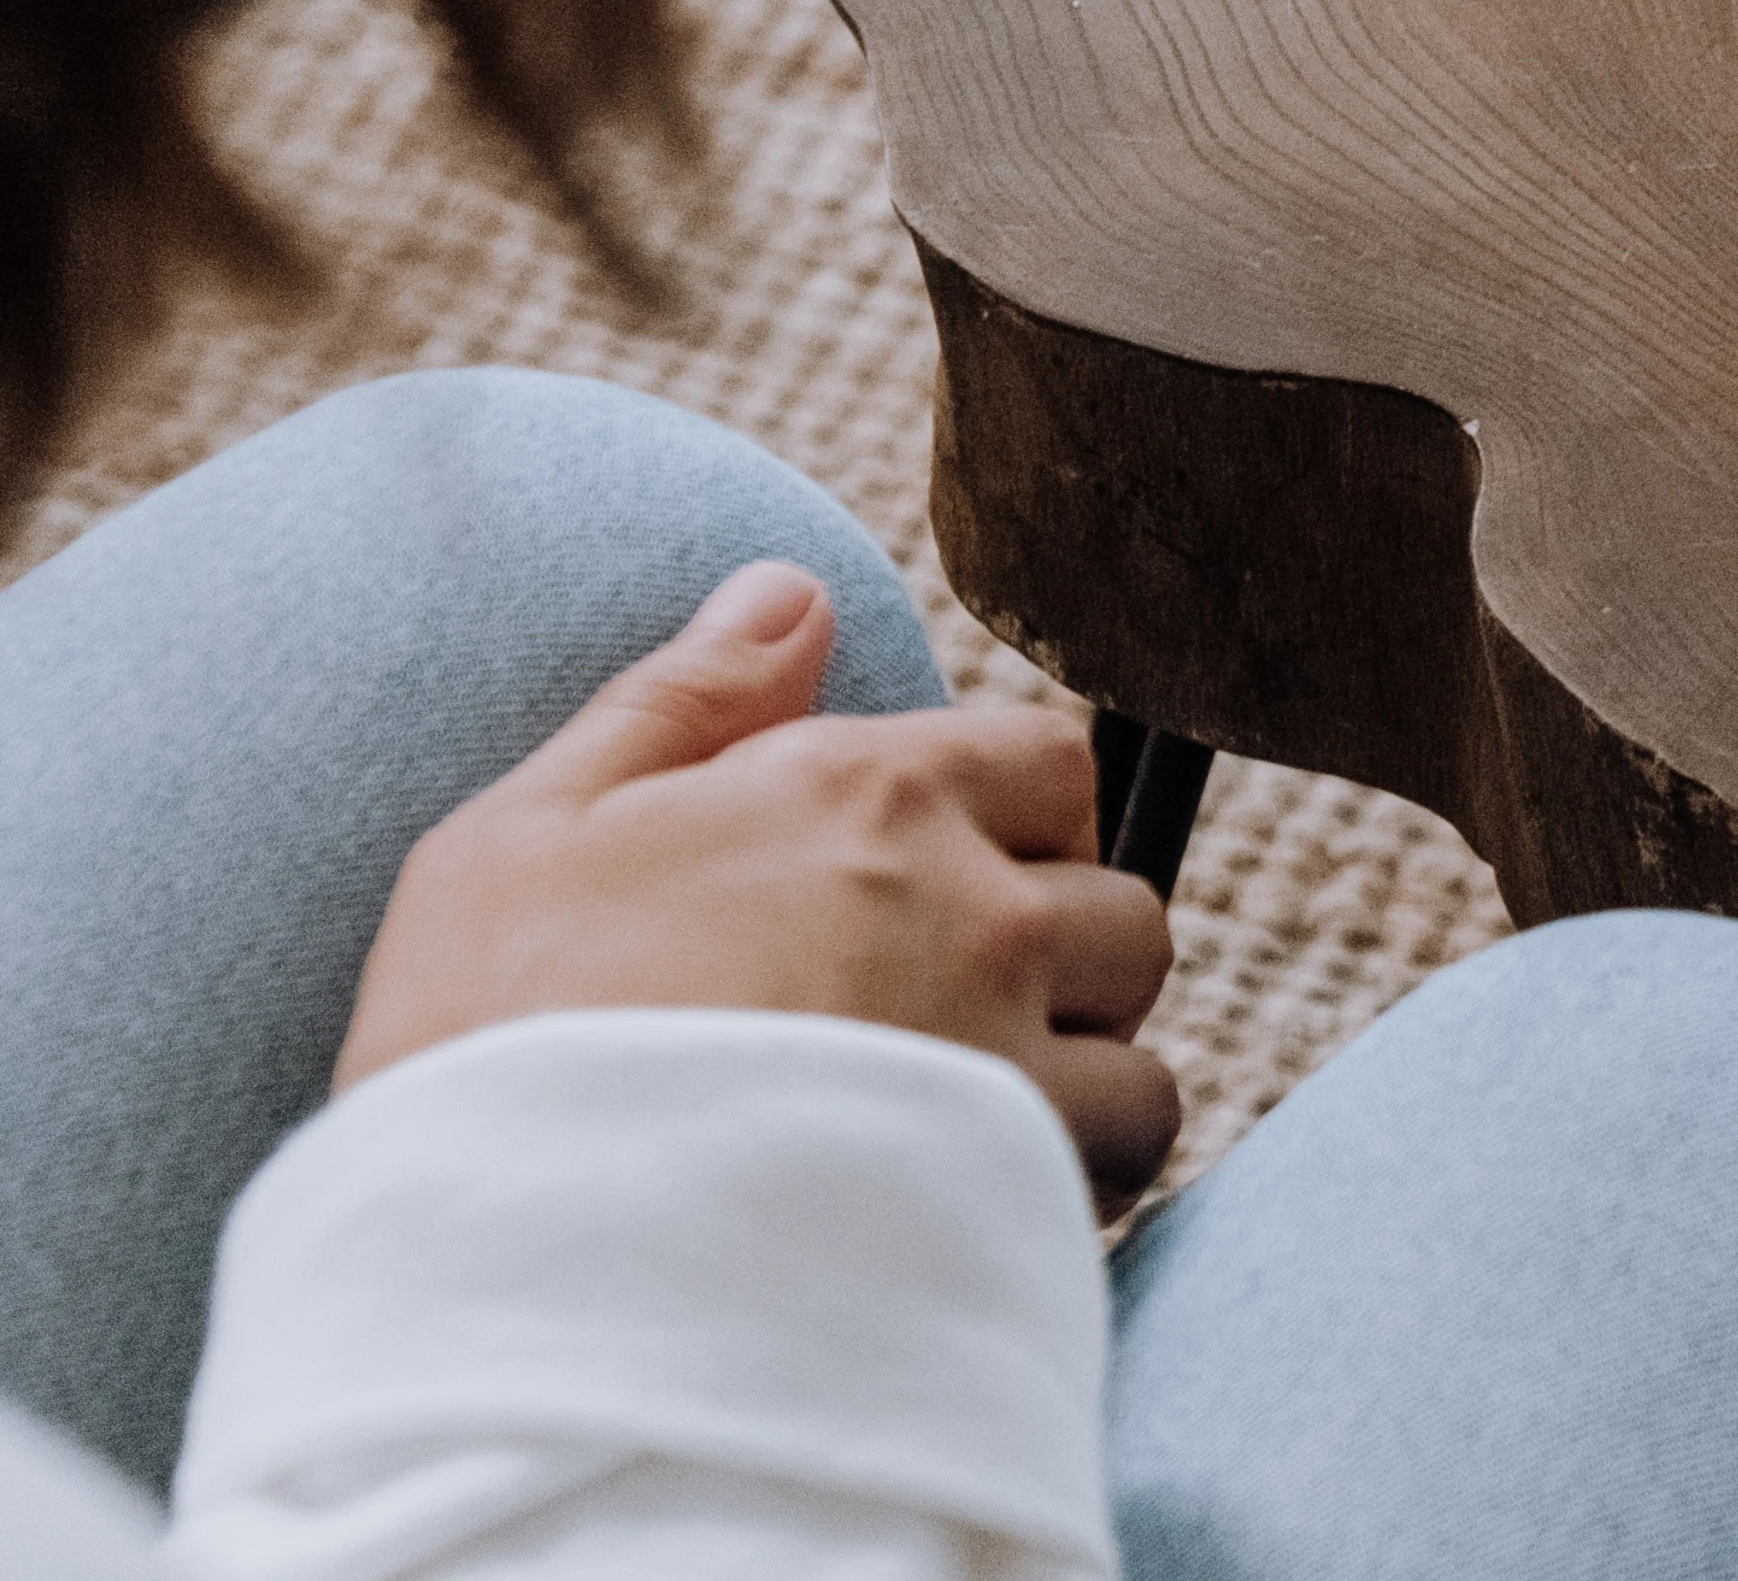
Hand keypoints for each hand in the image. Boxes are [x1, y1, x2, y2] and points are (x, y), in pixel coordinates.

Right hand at [342, 561, 1181, 1206]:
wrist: (479, 1266)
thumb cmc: (481, 1046)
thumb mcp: (529, 836)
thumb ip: (683, 701)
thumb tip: (792, 591)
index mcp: (860, 794)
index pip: (1047, 764)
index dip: (1017, 832)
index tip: (945, 904)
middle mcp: (968, 904)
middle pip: (1119, 910)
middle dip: (1060, 970)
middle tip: (945, 1037)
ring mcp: (1007, 1042)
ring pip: (1137, 1045)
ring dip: (1076, 1089)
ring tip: (957, 1141)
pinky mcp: (1022, 1178)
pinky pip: (1126, 1157)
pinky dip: (1075, 1185)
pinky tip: (973, 1210)